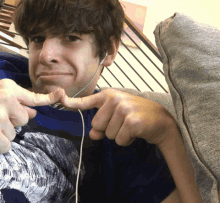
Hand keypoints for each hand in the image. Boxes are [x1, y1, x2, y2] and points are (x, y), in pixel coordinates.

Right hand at [0, 79, 64, 152]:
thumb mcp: (2, 94)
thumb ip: (19, 102)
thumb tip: (34, 112)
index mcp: (10, 90)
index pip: (34, 97)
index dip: (49, 98)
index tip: (60, 93)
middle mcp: (5, 100)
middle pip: (24, 120)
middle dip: (13, 121)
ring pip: (14, 134)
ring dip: (5, 133)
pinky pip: (6, 146)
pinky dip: (1, 145)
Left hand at [57, 88, 175, 146]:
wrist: (160, 120)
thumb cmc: (136, 116)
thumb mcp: (117, 116)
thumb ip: (102, 123)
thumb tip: (93, 134)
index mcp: (108, 95)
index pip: (86, 101)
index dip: (71, 102)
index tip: (59, 98)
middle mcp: (114, 99)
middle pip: (96, 125)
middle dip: (108, 129)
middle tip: (122, 123)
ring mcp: (123, 108)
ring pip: (107, 134)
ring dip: (118, 135)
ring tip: (130, 126)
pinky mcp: (131, 121)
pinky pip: (119, 139)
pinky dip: (127, 140)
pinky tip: (136, 132)